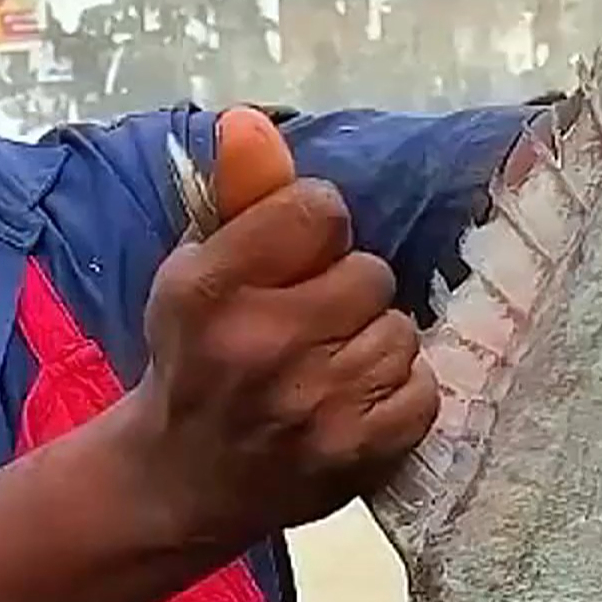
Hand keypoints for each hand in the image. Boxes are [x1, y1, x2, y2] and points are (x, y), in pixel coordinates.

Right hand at [131, 113, 437, 553]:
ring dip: (373, 343)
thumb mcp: (195, 271)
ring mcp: (314, 405)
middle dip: (348, 292)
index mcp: (211, 288)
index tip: (297, 259)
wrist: (180, 481)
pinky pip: (422, 391)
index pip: (319, 211)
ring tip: (330, 366)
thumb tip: (251, 120)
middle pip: (371, 273)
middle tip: (311, 323)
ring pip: (400, 332)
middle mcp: (262, 344)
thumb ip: (238, 196)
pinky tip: (353, 401)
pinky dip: (398, 393)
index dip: (317, 231)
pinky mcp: (355, 454)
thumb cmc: (196, 359)